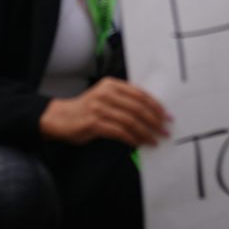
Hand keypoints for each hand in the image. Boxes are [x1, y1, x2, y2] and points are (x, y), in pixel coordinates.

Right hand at [38, 77, 168, 147]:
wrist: (61, 118)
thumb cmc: (87, 110)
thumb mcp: (106, 98)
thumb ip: (124, 101)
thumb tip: (151, 113)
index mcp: (111, 85)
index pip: (139, 94)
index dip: (155, 106)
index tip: (166, 116)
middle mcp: (106, 93)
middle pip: (137, 107)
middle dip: (154, 121)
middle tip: (164, 130)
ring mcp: (99, 108)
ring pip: (130, 121)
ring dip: (145, 133)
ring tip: (154, 140)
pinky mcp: (94, 123)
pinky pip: (118, 132)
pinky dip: (131, 138)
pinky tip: (138, 144)